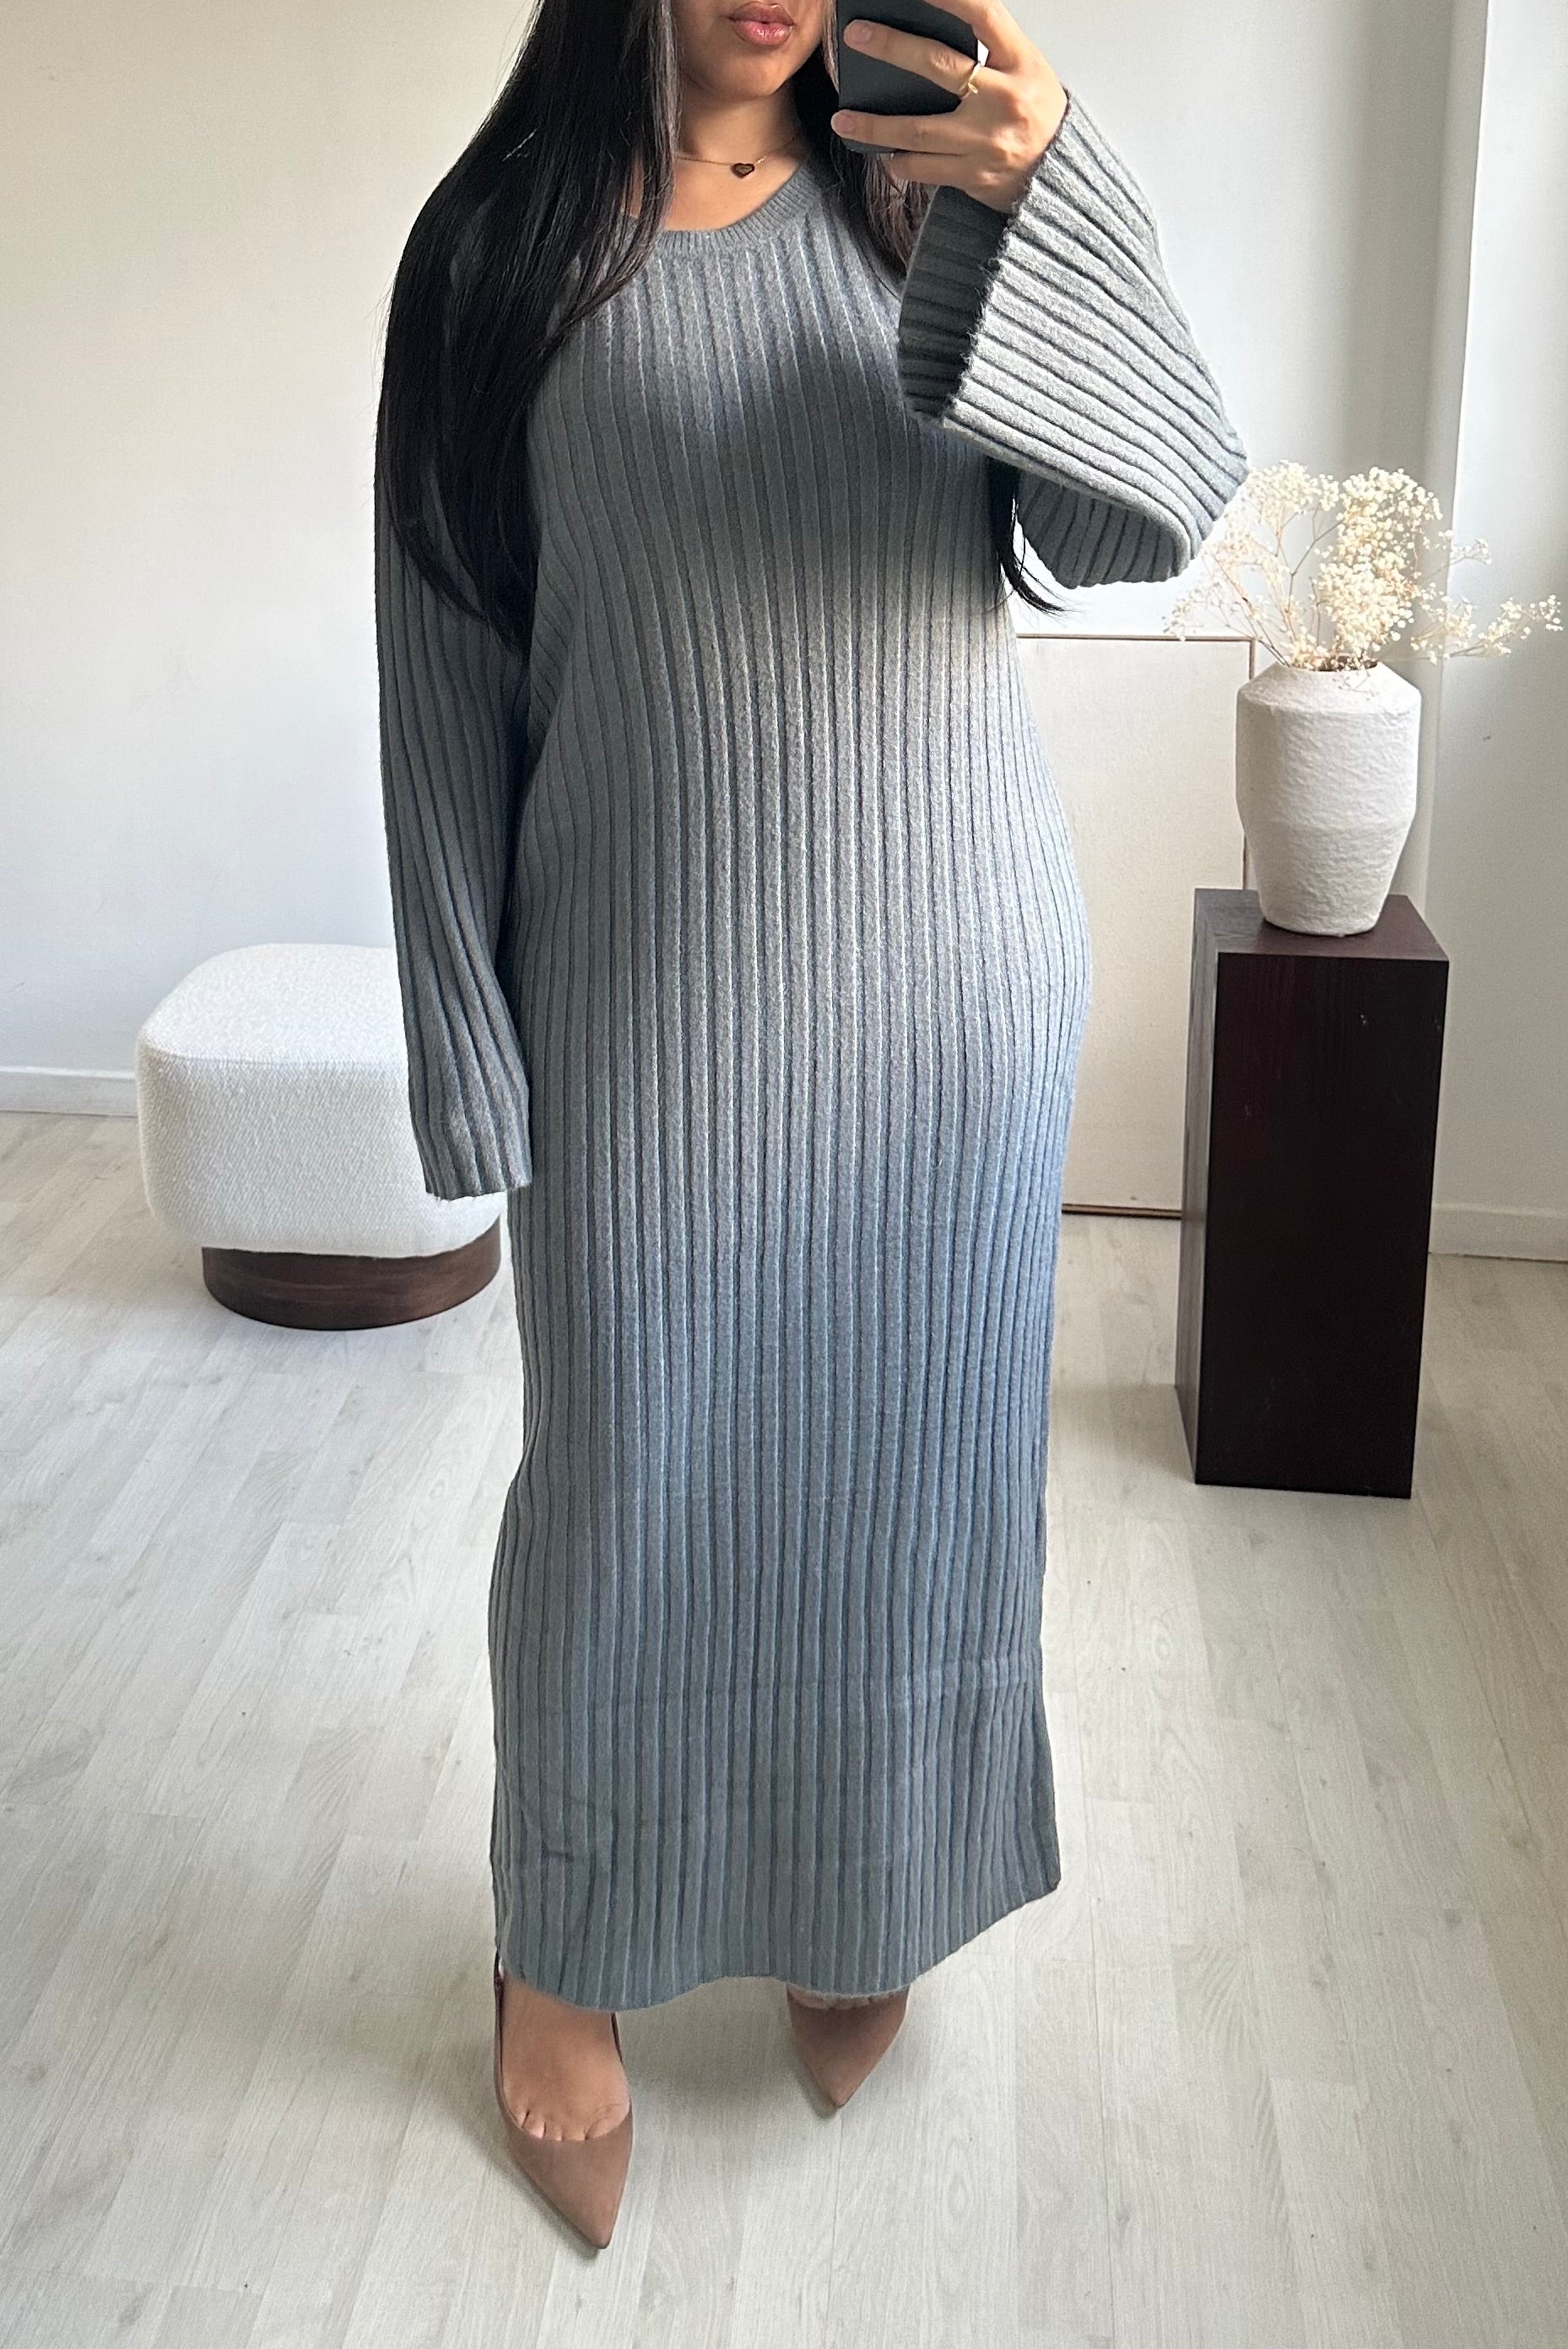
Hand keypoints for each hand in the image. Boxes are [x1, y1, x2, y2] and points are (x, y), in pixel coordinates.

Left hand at [829, 2, 1067, 213]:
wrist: (1060, 176)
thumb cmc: (1038, 114)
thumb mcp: (1026, 70)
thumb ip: (990, 50)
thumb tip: (933, 28)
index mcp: (1020, 64)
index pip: (984, 17)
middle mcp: (1004, 101)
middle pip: (939, 67)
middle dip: (893, 48)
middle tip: (856, 36)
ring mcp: (986, 143)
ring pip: (919, 131)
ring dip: (876, 126)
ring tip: (844, 119)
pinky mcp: (973, 176)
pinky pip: (925, 169)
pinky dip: (900, 161)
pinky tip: (884, 153)